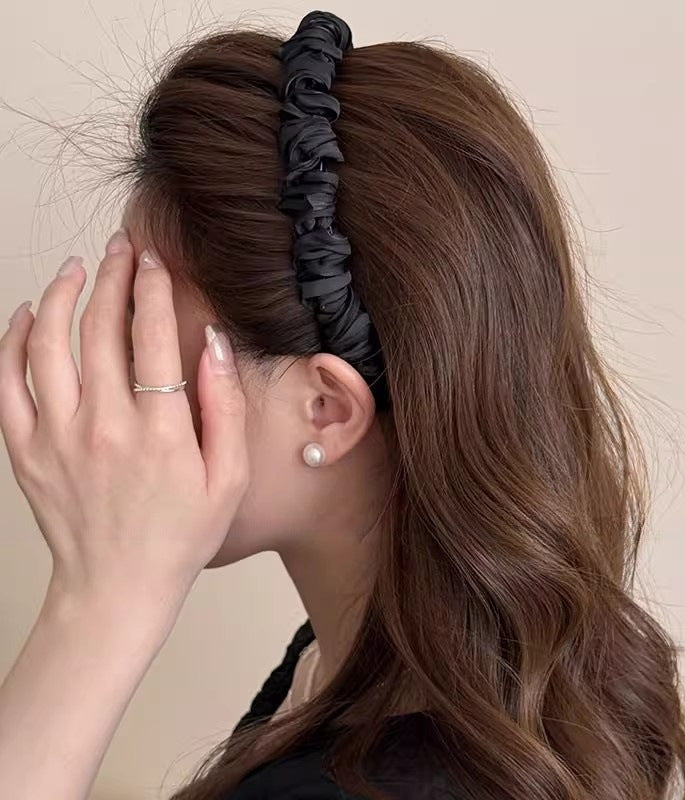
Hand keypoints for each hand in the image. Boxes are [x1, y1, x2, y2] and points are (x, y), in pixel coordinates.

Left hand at [0, 230, 248, 613]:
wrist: (117, 588)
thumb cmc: (179, 536)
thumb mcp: (228, 479)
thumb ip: (225, 408)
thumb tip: (214, 346)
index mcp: (160, 433)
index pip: (154, 338)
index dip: (155, 290)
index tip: (157, 262)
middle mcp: (103, 427)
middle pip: (100, 329)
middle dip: (113, 277)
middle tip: (123, 249)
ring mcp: (56, 438)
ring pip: (48, 345)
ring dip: (63, 296)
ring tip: (78, 268)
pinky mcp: (26, 452)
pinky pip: (7, 383)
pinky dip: (12, 341)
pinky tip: (28, 316)